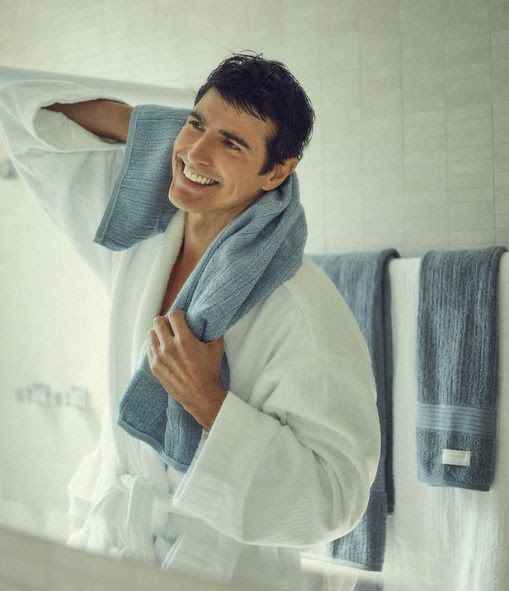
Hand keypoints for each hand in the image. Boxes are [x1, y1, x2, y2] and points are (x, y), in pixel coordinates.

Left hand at [148, 310, 226, 429]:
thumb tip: (209, 320)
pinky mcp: (155, 367)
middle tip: (172, 326)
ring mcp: (159, 357)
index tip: (182, 318)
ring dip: (158, 333)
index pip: (173, 315)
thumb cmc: (210, 372)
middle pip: (158, 322)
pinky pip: (149, 348)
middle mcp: (169, 347)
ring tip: (166, 337)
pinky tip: (163, 348)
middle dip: (165, 321)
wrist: (201, 396)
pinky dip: (155, 345)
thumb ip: (212, 331)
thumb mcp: (216, 348)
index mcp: (184, 340)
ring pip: (151, 334)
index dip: (178, 314)